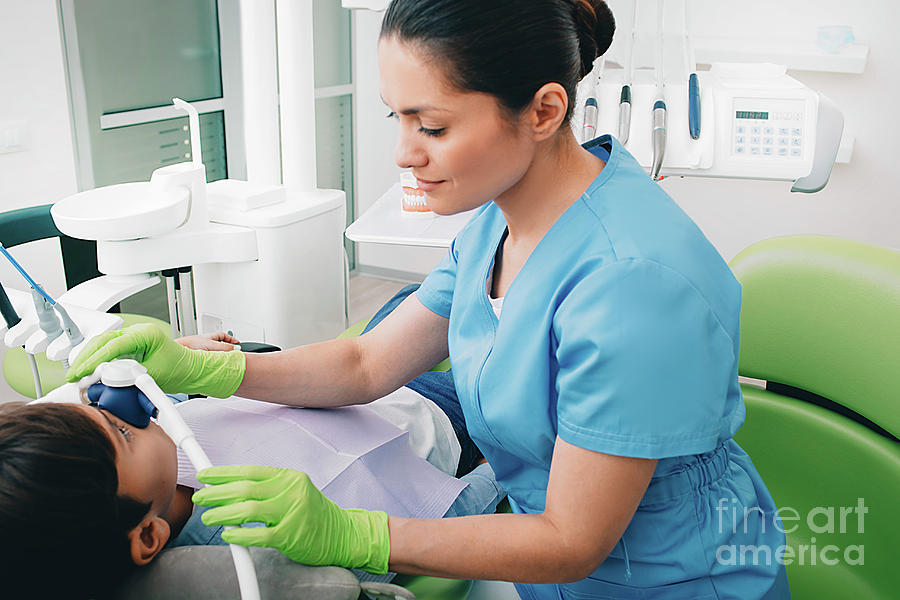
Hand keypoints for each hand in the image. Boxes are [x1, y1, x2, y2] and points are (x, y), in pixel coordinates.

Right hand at [66, 323, 245, 397]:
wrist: (190, 370)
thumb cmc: (178, 370)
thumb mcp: (153, 376)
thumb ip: (129, 376)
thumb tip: (106, 379)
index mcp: (145, 334)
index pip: (112, 345)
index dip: (94, 359)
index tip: (81, 371)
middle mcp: (137, 332)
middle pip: (102, 340)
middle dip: (85, 357)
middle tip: (73, 375)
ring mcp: (133, 337)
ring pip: (102, 343)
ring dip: (88, 357)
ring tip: (76, 374)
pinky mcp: (130, 344)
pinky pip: (108, 348)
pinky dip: (96, 358)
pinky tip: (87, 369)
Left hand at [192, 465, 389, 573]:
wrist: (343, 534)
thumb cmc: (314, 514)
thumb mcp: (295, 491)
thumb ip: (269, 489)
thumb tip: (232, 489)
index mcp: (289, 478)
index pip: (250, 471)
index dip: (224, 473)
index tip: (205, 476)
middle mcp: (290, 491)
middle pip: (245, 488)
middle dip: (216, 493)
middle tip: (201, 497)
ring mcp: (291, 513)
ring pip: (247, 509)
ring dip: (222, 514)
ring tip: (208, 517)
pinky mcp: (290, 536)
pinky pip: (257, 534)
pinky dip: (239, 535)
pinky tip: (229, 535)